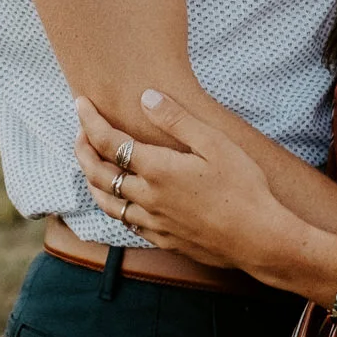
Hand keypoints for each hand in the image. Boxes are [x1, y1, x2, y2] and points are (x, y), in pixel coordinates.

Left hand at [73, 90, 290, 274]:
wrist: (257, 238)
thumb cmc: (243, 187)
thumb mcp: (215, 143)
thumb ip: (177, 120)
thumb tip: (146, 97)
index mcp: (157, 169)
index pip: (109, 141)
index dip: (90, 120)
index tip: (81, 103)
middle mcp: (147, 197)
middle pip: (98, 173)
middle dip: (83, 149)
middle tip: (79, 131)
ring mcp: (153, 222)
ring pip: (107, 202)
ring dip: (91, 180)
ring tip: (89, 164)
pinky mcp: (163, 239)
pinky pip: (126, 222)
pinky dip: (114, 205)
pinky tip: (121, 200)